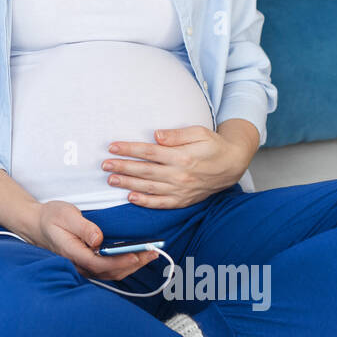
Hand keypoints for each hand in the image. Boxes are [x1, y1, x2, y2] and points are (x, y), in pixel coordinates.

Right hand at [33, 200, 161, 280]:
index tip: (136, 255)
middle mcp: (79, 264)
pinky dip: (125, 264)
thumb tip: (98, 239)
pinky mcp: (88, 264)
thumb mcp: (66, 214)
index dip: (119, 261)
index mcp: (72, 253)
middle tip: (153, 253)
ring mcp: (83, 267)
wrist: (38, 224)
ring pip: (111, 273)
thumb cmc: (51, 218)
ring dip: (132, 265)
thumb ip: (83, 227)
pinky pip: (108, 269)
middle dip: (133, 263)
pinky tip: (136, 257)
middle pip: (110, 271)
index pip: (100, 263)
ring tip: (150, 255)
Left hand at [102, 125, 250, 208]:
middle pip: (144, 171)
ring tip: (111, 180)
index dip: (129, 149)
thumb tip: (156, 135)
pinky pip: (161, 203)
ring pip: (149, 188)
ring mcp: (181, 189)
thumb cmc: (214, 146)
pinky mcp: (184, 200)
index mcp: (182, 157)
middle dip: (122, 167)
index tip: (112, 147)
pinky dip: (145, 202)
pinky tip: (131, 198)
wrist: (232, 164)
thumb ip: (177, 135)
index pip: (149, 152)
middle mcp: (180, 175)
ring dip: (128, 184)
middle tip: (104, 165)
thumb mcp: (199, 132)